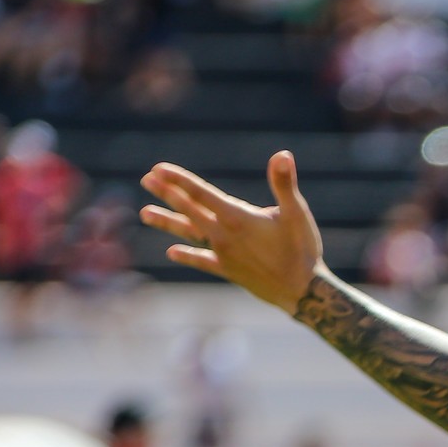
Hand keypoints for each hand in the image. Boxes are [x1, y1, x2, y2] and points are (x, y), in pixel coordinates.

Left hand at [139, 152, 324, 314]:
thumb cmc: (302, 250)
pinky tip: (171, 252)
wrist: (303, 292)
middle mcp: (224, 235)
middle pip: (189, 210)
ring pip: (189, 234)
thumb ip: (284, 183)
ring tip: (144, 213)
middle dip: (167, 193)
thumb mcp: (296, 213)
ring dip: (167, 222)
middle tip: (146, 180)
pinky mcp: (229, 271)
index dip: (179, 180)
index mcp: (237, 218)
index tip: (158, 169)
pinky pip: (202, 260)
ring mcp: (223, 254)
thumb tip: (282, 154)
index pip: (201, 194)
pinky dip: (187, 255)